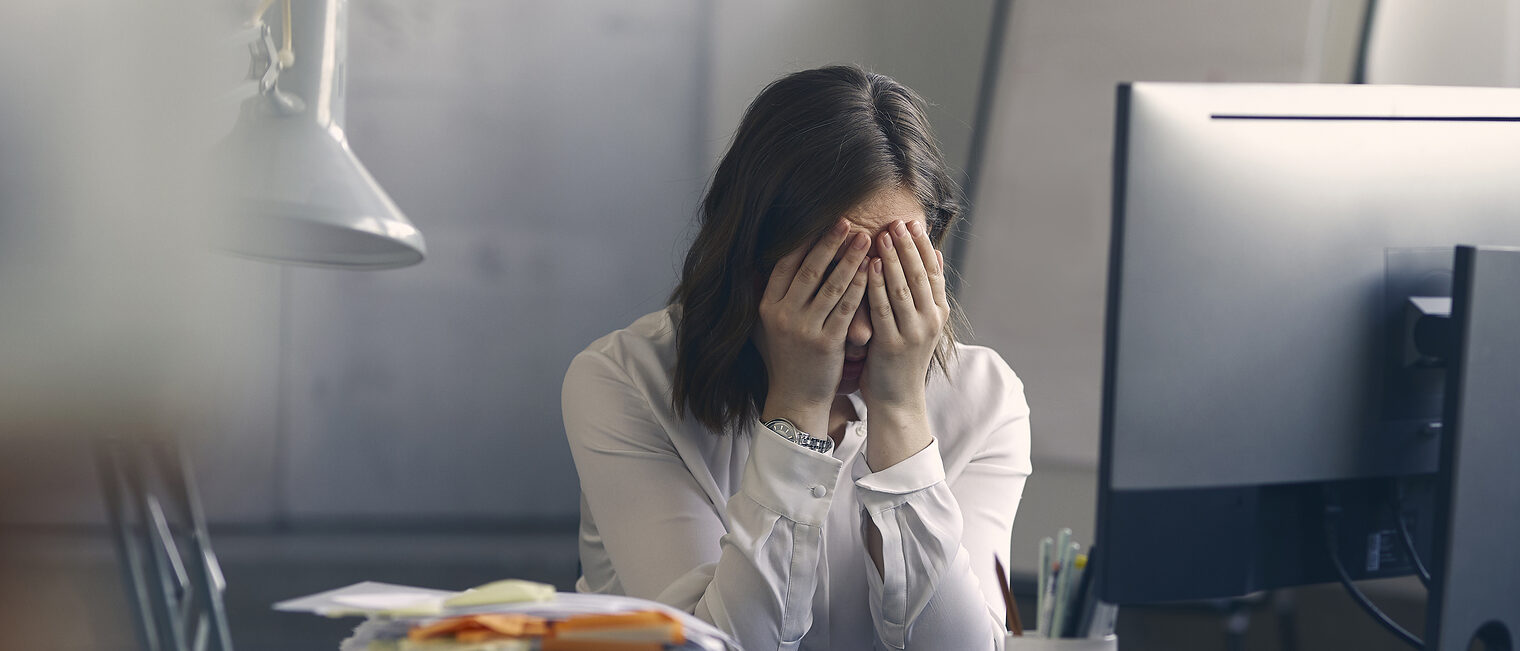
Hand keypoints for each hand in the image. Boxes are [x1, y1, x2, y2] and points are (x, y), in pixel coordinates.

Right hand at [755, 218, 870, 433]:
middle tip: (847, 220)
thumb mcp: (766, 327)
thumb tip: (757, 264)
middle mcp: (783, 315)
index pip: (785, 265)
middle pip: (809, 270)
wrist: (796, 398)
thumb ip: (766, 296)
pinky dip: (859, 287)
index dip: (804, 242)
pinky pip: (846, 308)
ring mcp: (804, 329)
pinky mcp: (826, 343)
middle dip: (829, 243)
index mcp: (767, 306)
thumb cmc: (787, 359)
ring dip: (849, 259)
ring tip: (865, 239)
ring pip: (830, 286)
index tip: (821, 222)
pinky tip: (872, 271)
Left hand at [861, 219, 948, 413]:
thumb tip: (936, 255)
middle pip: (919, 275)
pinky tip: (870, 264)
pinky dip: (877, 284)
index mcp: (939, 313)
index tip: (913, 223)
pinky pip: (884, 307)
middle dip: (908, 246)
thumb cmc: (901, 358)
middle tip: (897, 221)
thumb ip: (927, 291)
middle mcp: (931, 321)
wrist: (897, 399)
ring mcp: (913, 333)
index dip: (923, 246)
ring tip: (883, 234)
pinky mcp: (893, 344)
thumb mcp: (920, 323)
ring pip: (903, 288)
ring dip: (893, 259)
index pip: (933, 272)